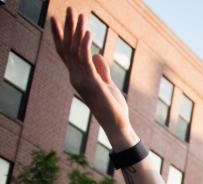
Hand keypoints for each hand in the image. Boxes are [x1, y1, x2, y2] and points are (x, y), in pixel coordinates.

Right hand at [50, 7, 136, 147]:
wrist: (117, 124)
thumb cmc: (113, 107)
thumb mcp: (107, 84)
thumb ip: (101, 70)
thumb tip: (97, 54)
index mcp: (78, 76)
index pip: (65, 52)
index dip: (60, 35)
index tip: (56, 18)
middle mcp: (76, 76)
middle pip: (67, 46)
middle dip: (67, 26)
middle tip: (69, 8)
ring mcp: (82, 79)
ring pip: (75, 49)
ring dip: (77, 30)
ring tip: (79, 13)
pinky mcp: (92, 82)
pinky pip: (86, 60)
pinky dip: (85, 44)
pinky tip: (88, 31)